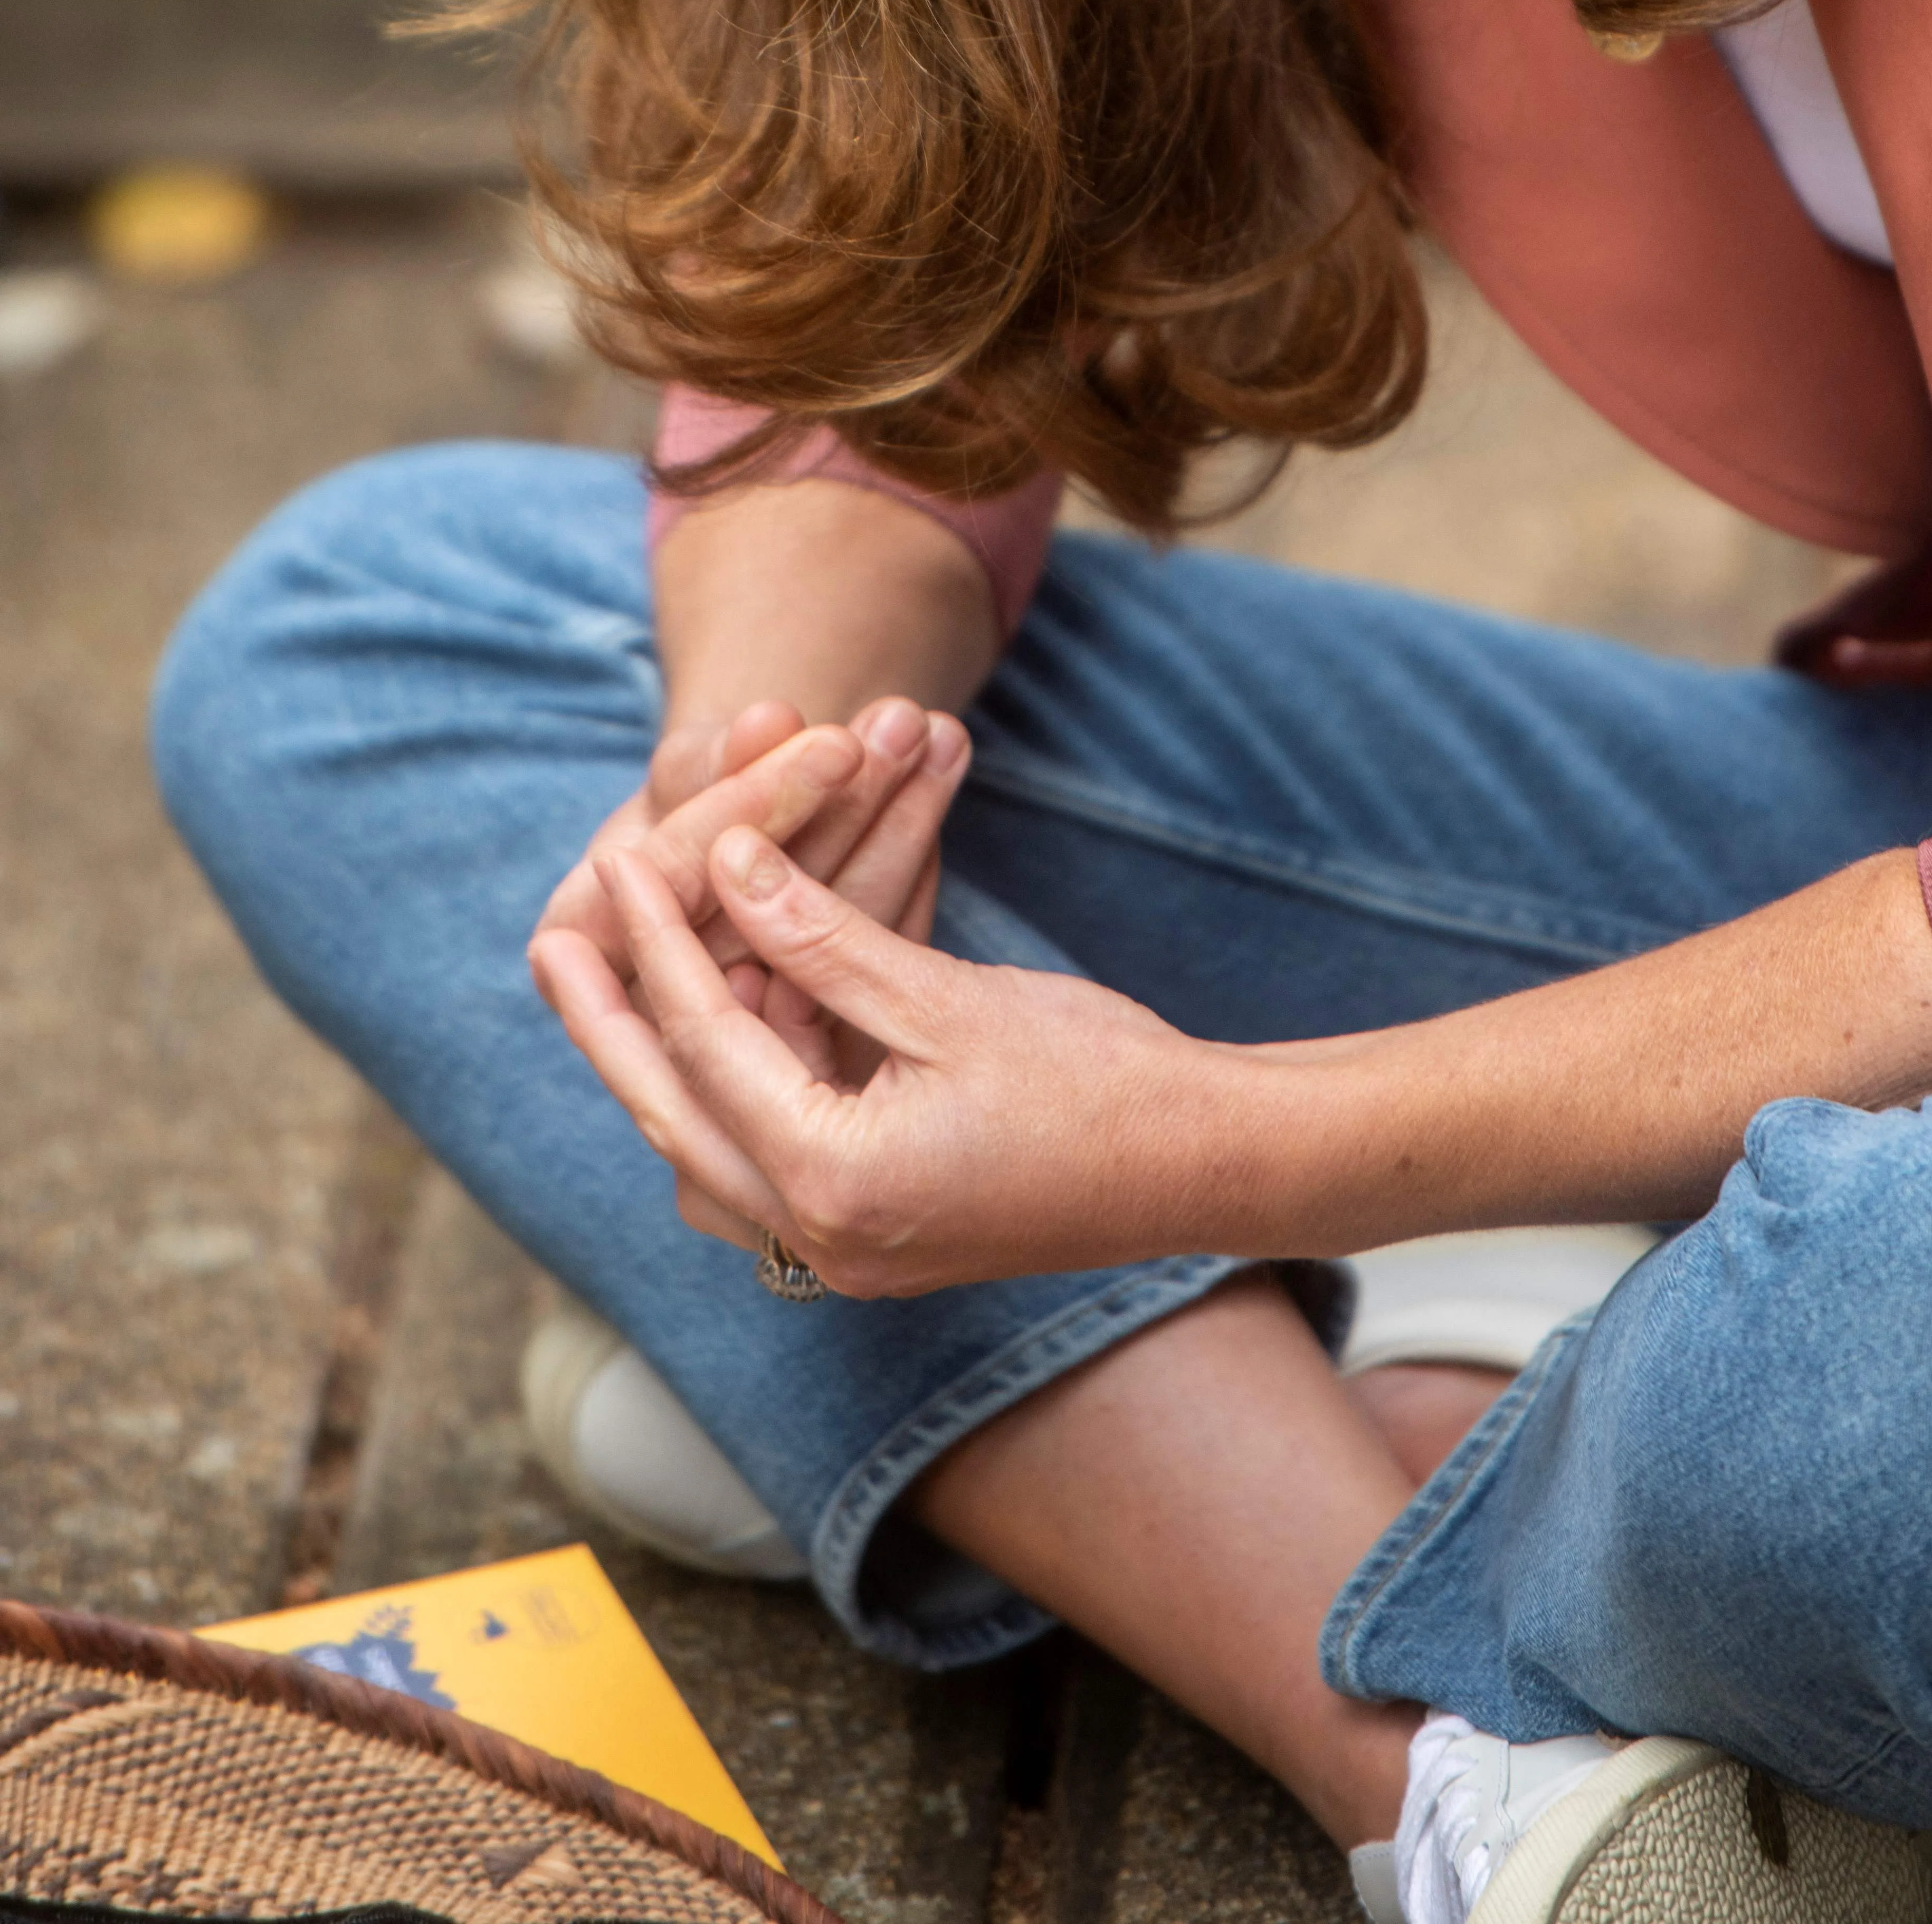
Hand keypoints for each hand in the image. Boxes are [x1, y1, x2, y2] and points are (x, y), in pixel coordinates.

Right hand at [531, 695, 969, 1038]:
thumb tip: (772, 719)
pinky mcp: (814, 1050)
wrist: (714, 840)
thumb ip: (720, 761)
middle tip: (910, 724)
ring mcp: (738, 1046)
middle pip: (761, 921)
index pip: (682, 873)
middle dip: (845, 812)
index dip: (762, 801)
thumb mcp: (690, 769)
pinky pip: (866, 966)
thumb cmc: (690, 787)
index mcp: (579, 938)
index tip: (837, 738)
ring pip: (824, 947)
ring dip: (893, 832)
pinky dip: (907, 876)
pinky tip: (942, 794)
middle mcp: (652, 1006)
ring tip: (946, 734)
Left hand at [531, 830, 1227, 1291]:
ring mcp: (847, 1247)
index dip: (660, 943)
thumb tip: (724, 866)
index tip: (619, 862)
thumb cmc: (1098, 1079)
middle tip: (551, 942)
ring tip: (610, 980)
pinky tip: (718, 1021)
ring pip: (711, 1148)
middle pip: (676, 1115)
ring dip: (666, 1061)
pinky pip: (766, 1162)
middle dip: (613, 1023)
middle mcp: (820, 1238)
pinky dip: (737, 1089)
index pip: (710, 1045)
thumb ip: (822, 940)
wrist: (1203, 1166)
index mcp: (834, 1184)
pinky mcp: (876, 1232)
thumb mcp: (948, 997)